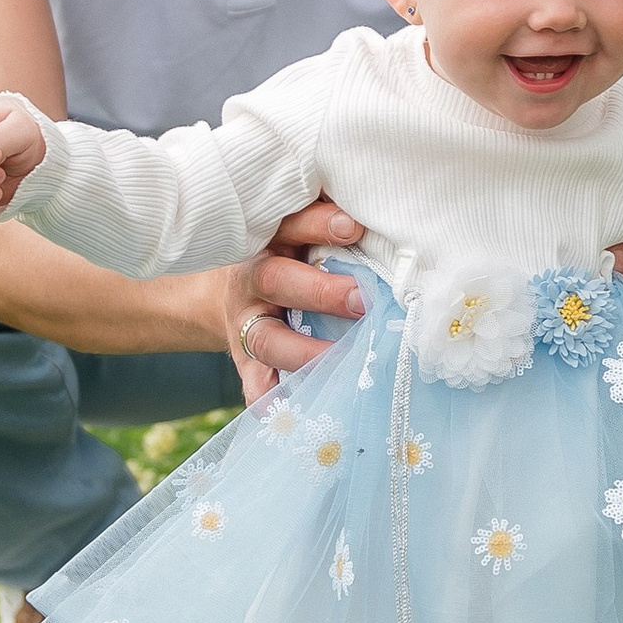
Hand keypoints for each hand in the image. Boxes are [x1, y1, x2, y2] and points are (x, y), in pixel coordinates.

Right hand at [223, 199, 366, 397]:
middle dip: (320, 292)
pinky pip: (254, 383)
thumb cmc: (287, 251)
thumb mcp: (299, 227)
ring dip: (305, 353)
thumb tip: (391, 210)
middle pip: (276, 280)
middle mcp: (254, 280)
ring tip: (342, 362)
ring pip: (267, 338)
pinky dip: (270, 399)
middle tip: (361, 300)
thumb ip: (333, 223)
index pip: (290, 224)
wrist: (231, 291)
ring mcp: (246, 324)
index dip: (318, 224)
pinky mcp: (246, 360)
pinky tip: (291, 412)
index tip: (354, 227)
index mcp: (270, 238)